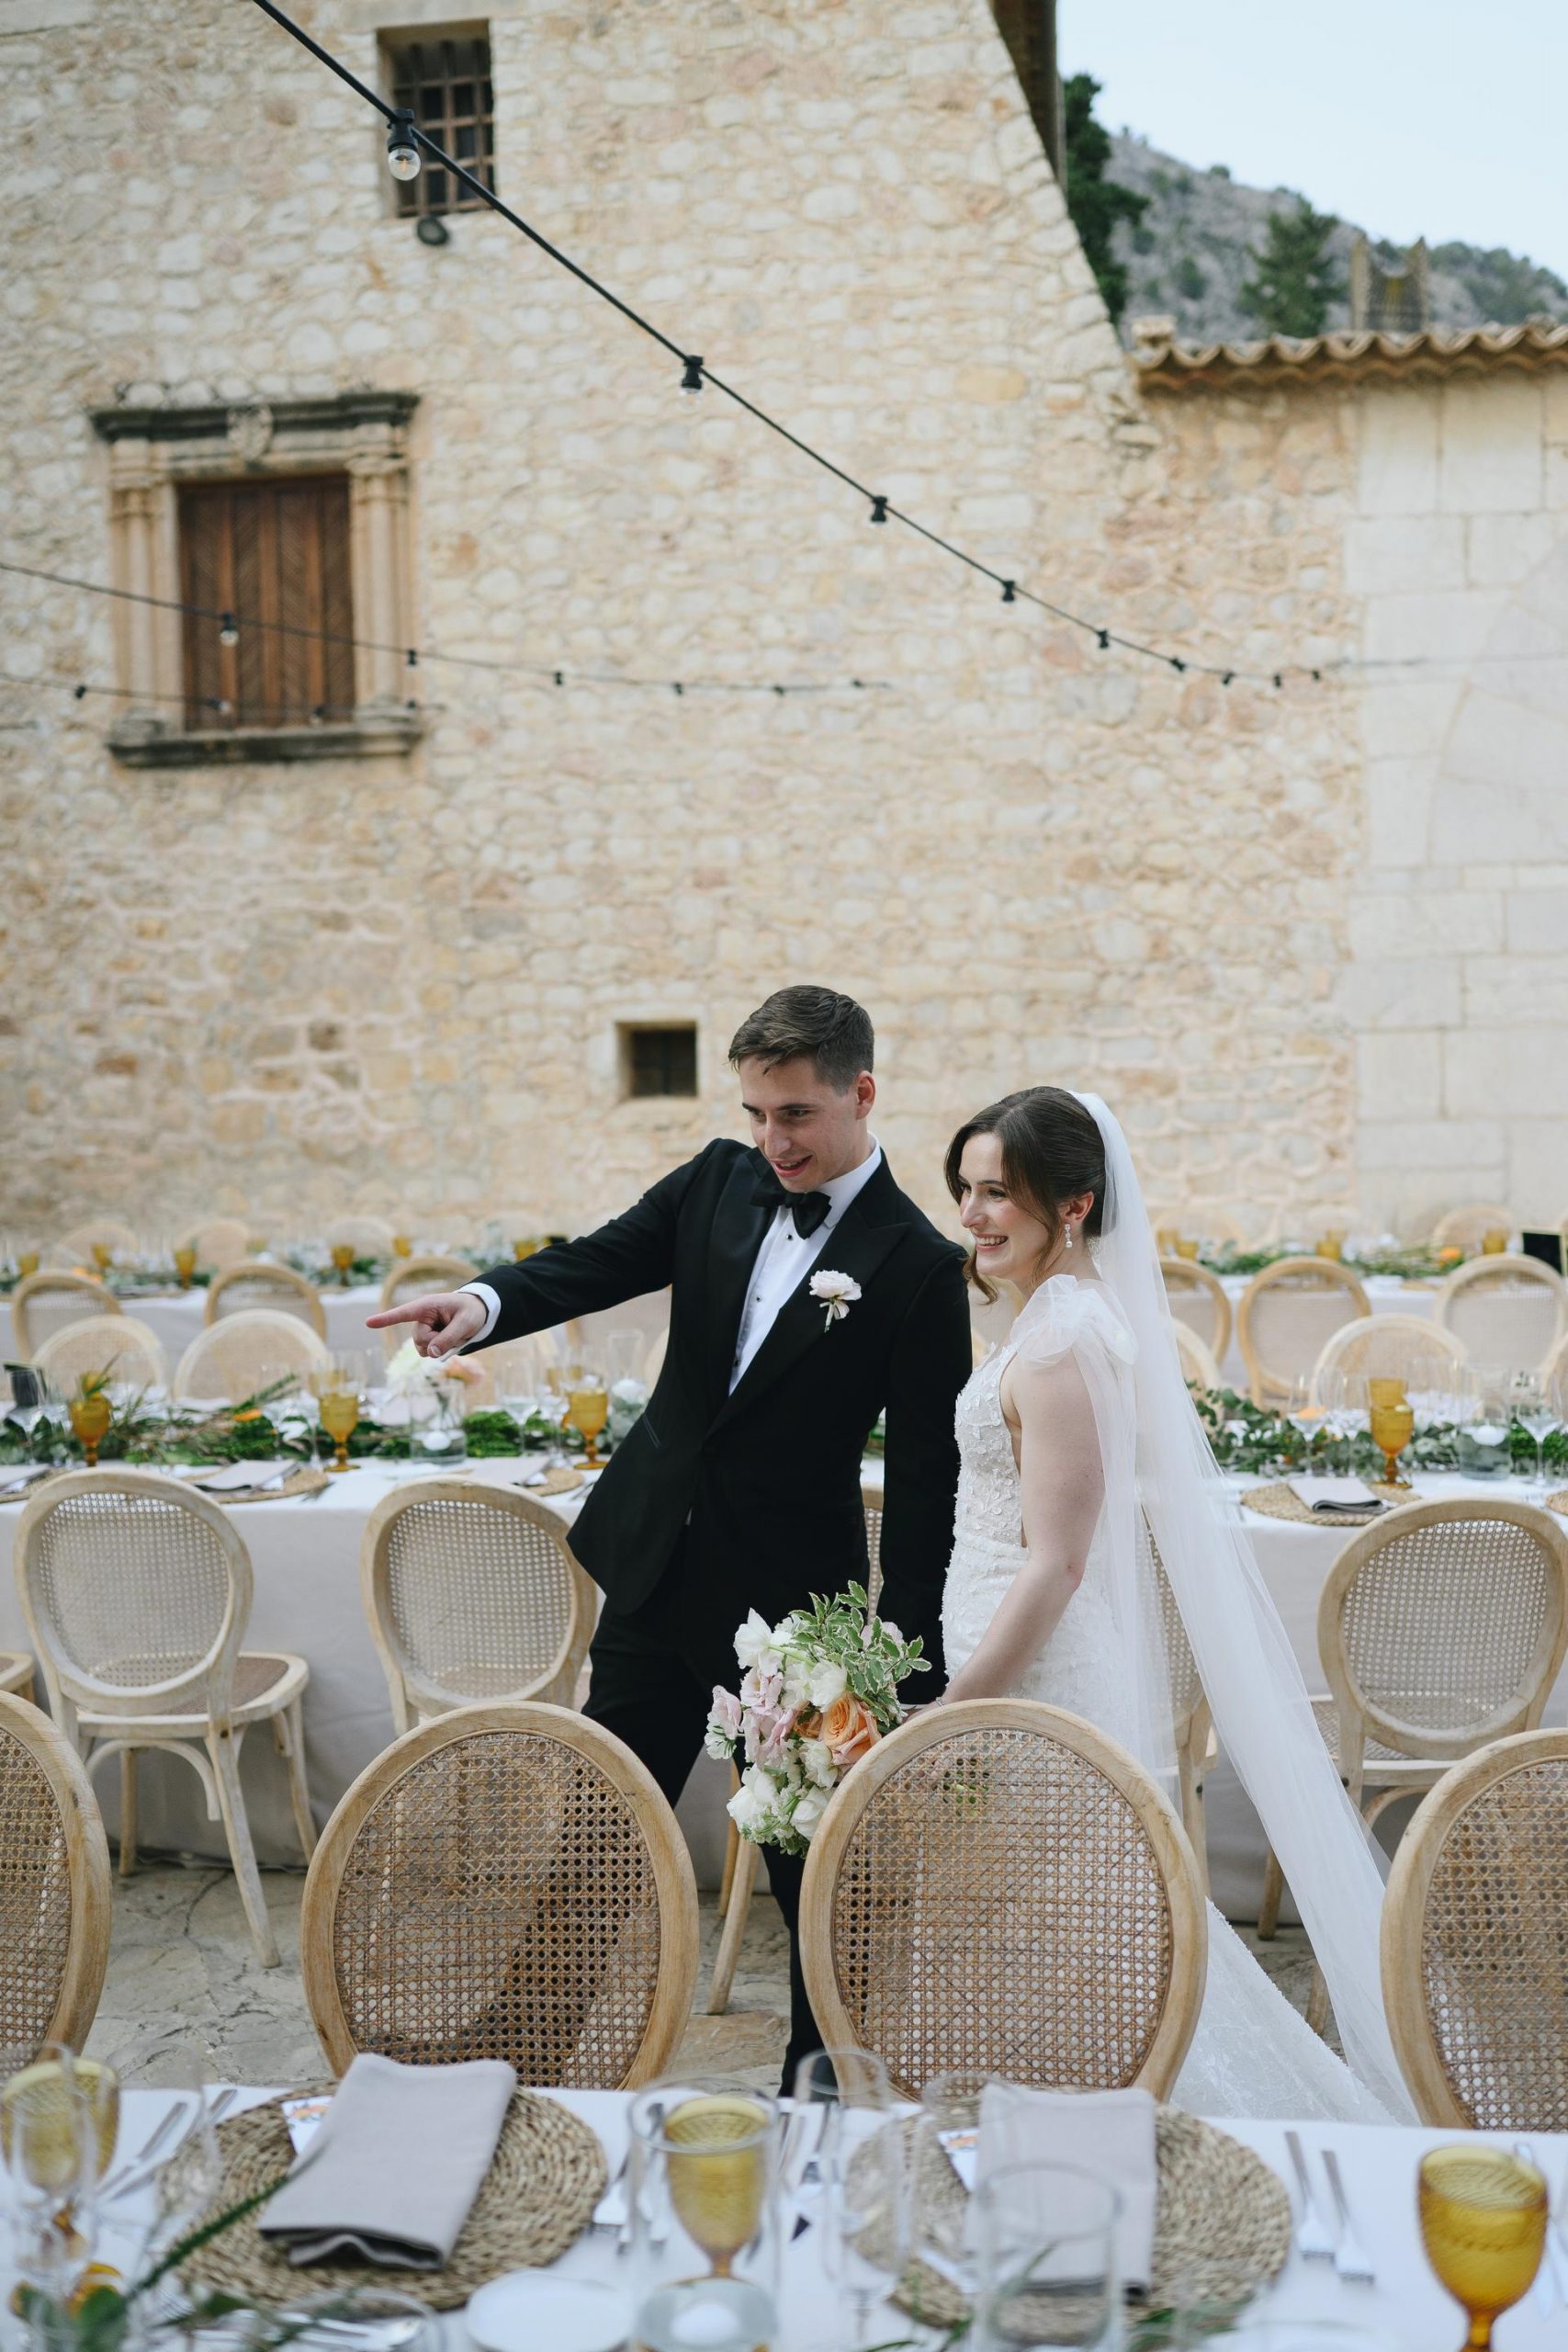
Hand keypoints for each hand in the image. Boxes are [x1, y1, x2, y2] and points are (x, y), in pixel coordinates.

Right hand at [364, 1290, 486, 1358]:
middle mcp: (421, 1317)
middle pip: (420, 1339)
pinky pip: (428, 1352)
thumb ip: (449, 1337)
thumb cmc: (471, 1311)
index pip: (403, 1313)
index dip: (386, 1319)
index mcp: (427, 1306)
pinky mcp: (427, 1338)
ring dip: (440, 1347)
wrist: (478, 1312)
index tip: (368, 1323)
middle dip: (438, 1341)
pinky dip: (441, 1350)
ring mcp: (423, 1328)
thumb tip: (431, 1353)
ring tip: (455, 1334)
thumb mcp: (466, 1323)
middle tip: (457, 1332)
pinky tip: (450, 1340)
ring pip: (423, 1348)